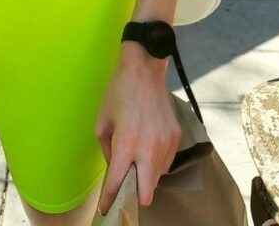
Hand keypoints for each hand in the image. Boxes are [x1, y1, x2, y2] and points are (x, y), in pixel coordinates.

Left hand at [95, 42, 181, 213]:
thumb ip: (107, 150)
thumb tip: (115, 168)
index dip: (110, 199)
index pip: (118, 182)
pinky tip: (148, 147)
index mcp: (126, 143)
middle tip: (127, 188)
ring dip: (146, 176)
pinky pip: (166, 162)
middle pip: (146, 193)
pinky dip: (156, 162)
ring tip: (137, 159)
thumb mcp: (102, 121)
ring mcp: (166, 144)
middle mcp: (148, 148)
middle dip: (135, 197)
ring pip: (158, 178)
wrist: (144, 70)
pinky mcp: (176, 138)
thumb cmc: (119, 92)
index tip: (106, 208)